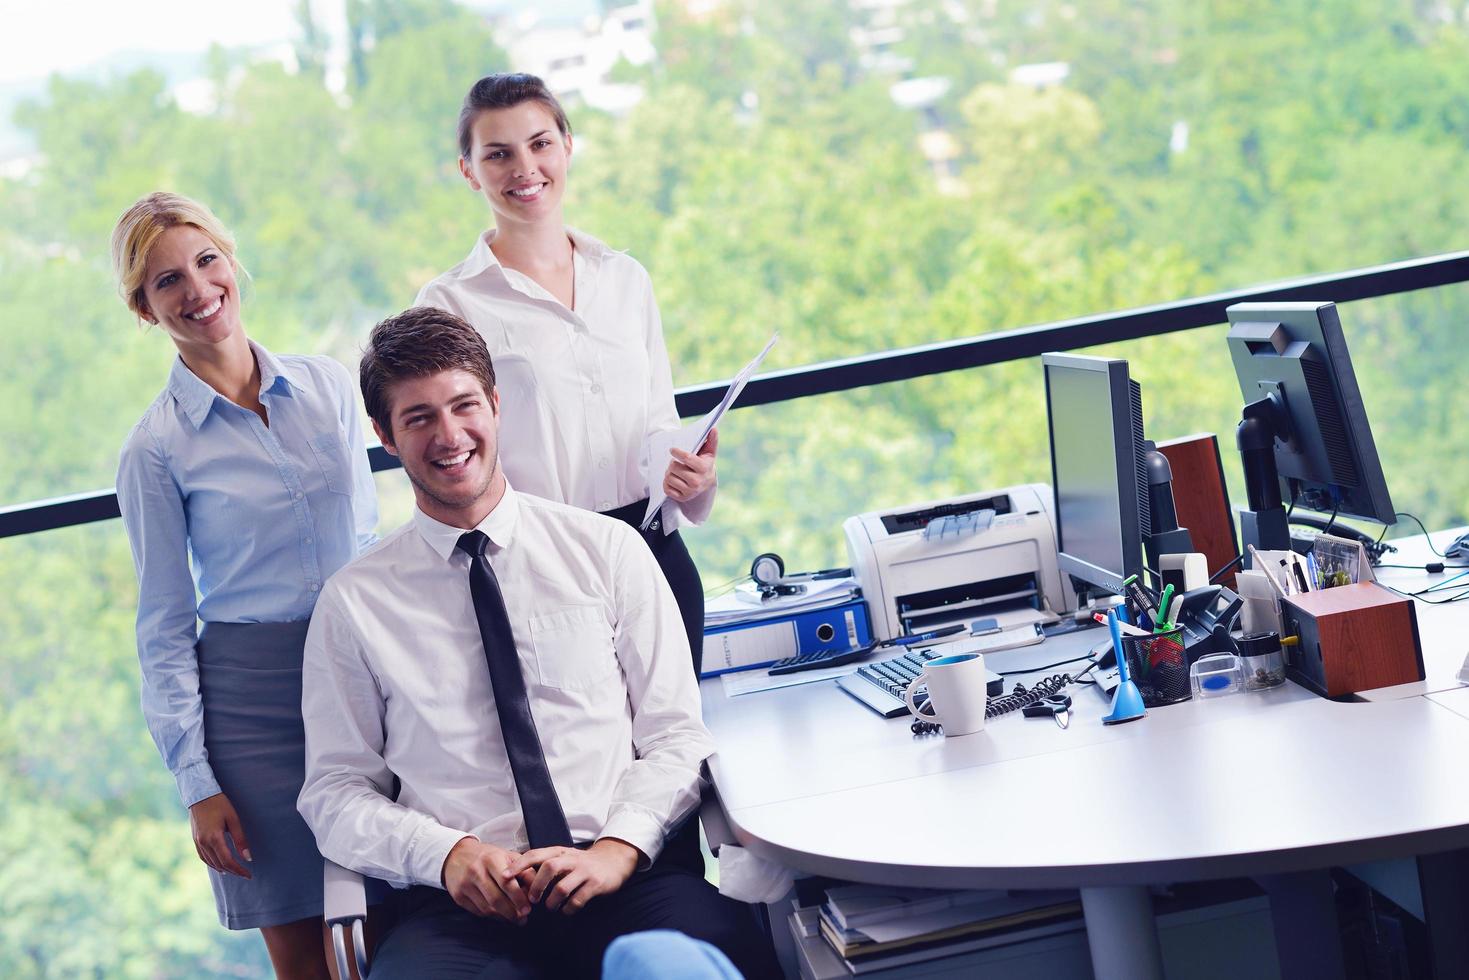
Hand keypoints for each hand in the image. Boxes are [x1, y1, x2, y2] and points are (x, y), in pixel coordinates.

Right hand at [189, 792, 252, 878]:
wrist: (200, 794)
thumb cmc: (220, 804)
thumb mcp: (233, 819)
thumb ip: (240, 839)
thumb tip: (248, 857)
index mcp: (214, 838)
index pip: (228, 861)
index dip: (239, 870)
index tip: (248, 875)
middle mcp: (204, 843)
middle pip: (219, 864)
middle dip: (233, 871)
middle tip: (245, 874)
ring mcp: (197, 842)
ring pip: (210, 862)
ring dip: (222, 869)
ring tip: (234, 871)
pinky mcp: (195, 839)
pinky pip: (203, 857)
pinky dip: (212, 863)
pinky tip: (218, 865)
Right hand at [441, 837, 532, 923]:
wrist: (456, 855)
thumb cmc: (487, 857)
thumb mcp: (506, 856)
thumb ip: (523, 870)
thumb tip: (537, 887)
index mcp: (491, 859)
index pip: (507, 883)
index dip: (519, 898)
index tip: (529, 908)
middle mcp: (476, 871)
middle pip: (496, 899)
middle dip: (512, 912)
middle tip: (523, 918)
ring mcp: (465, 884)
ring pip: (487, 908)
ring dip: (503, 917)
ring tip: (515, 919)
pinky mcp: (458, 896)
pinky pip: (478, 911)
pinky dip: (491, 917)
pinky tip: (501, 916)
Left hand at [511, 838, 639, 914]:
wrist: (613, 861)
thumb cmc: (580, 863)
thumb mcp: (563, 857)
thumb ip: (544, 864)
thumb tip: (516, 876)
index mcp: (559, 852)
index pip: (535, 854)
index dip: (518, 865)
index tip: (504, 876)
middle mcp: (571, 859)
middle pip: (549, 868)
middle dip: (536, 886)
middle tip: (531, 900)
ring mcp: (584, 871)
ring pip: (562, 887)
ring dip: (552, 902)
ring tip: (551, 907)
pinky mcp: (595, 884)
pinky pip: (578, 900)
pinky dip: (568, 909)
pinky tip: (567, 910)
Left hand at [663, 427, 717, 502]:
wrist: (706, 484)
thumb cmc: (705, 464)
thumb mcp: (709, 452)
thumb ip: (711, 440)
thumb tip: (713, 428)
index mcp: (704, 468)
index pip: (686, 458)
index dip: (677, 452)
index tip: (672, 450)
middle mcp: (697, 482)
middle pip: (674, 467)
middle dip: (673, 462)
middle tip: (676, 462)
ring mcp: (689, 491)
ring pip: (668, 477)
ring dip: (669, 472)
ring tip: (676, 471)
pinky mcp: (682, 498)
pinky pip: (666, 488)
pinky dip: (667, 483)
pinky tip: (674, 480)